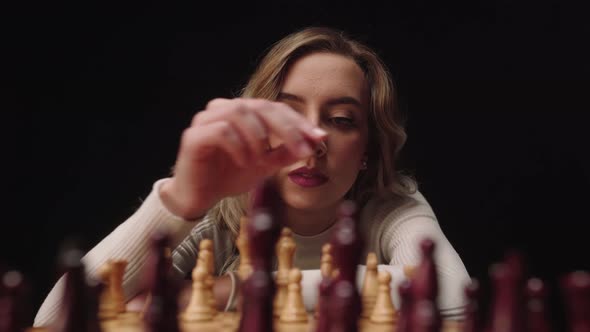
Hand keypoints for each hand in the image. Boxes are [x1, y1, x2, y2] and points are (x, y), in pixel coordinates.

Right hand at [160, 98, 326, 218]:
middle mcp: (222, 109)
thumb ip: (286, 152)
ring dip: (257, 136)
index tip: (318, 138)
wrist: (199, 198)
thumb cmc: (229, 176)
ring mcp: (205, 120)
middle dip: (285, 128)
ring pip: (238, 112)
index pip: (274, 107)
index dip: (297, 121)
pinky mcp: (194, 136)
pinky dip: (238, 145)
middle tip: (301, 149)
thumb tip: (314, 142)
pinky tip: (243, 162)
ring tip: (260, 159)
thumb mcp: (266, 165)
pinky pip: (220, 130)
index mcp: (241, 112)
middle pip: (259, 106)